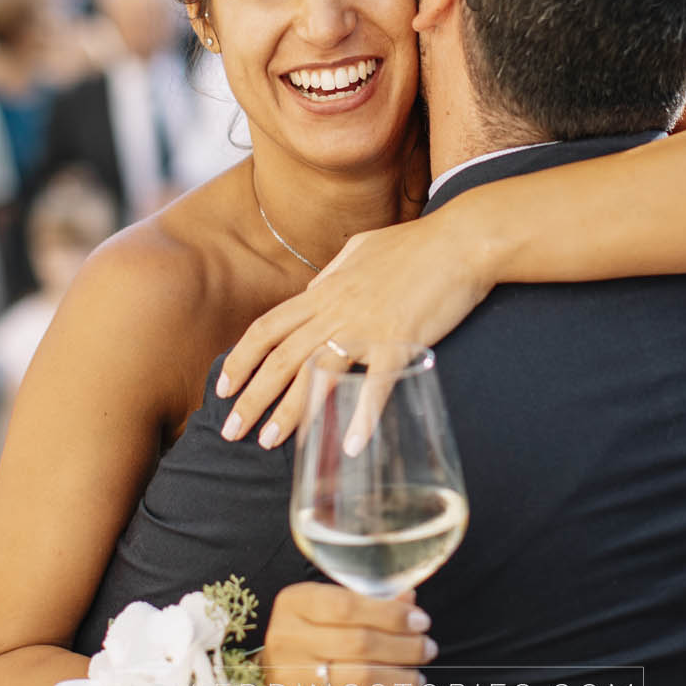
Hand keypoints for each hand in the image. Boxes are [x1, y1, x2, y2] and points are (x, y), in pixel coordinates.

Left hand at [219, 212, 494, 449]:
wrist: (462, 240)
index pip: (267, 327)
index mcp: (325, 290)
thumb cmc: (416, 244)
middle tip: (232, 431)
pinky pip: (375, 385)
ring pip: (315, 373)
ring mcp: (367, 326)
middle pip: (280, 358)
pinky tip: (350, 445)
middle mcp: (336, 309)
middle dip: (252, 397)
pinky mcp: (400, 340)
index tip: (223, 387)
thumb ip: (332, 271)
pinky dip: (361, 416)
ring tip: (269, 443)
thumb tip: (312, 289)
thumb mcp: (362, 248)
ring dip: (290, 411)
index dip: (240, 359)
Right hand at [260, 582, 435, 685]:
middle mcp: (288, 638)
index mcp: (294, 604)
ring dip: (400, 679)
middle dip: (405, 647)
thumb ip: (366, 604)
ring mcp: (291, 678)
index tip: (420, 620)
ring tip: (417, 679)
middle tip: (427, 649)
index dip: (390, 613)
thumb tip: (408, 600)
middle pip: (361, 641)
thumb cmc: (305, 647)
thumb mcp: (327, 616)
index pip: (347, 604)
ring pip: (362, 676)